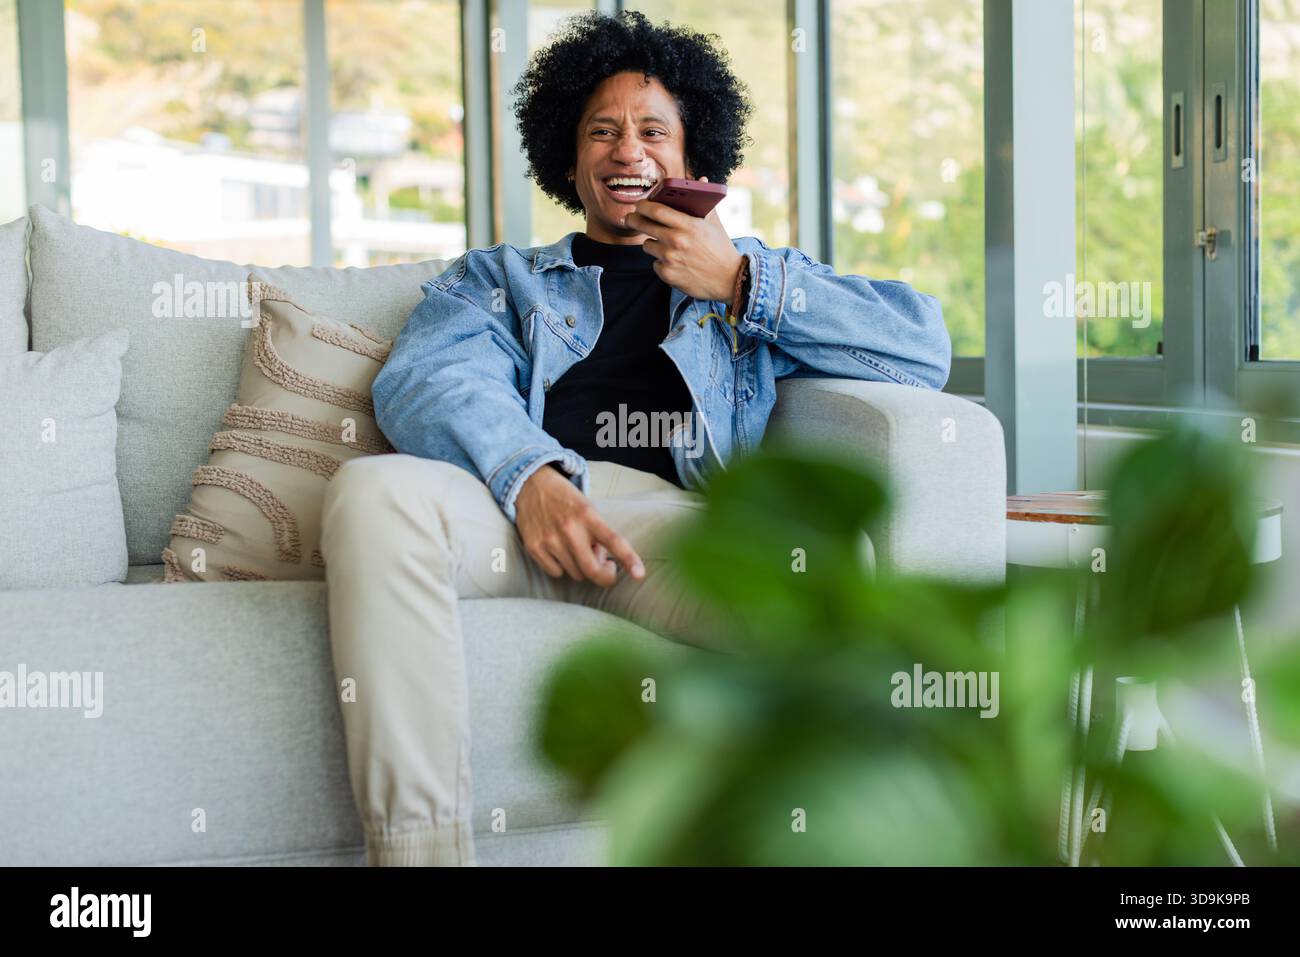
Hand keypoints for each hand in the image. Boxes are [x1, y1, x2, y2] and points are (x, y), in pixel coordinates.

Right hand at [515, 464, 645, 587]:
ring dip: (581, 567)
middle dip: (605, 576)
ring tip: (576, 549)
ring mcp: (550, 540)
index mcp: (588, 515)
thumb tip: (602, 562)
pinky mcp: (534, 547)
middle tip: (607, 568)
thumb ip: (597, 533)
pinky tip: (558, 551)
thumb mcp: (587, 507)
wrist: (530, 485)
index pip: (613, 540)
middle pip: (592, 570)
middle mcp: (569, 528)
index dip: (629, 559)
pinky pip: (556, 573)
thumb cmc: (565, 499)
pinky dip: (561, 567)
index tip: (640, 574)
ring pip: (575, 574)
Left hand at [625, 177, 743, 302]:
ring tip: (664, 244)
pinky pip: (654, 263)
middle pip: (642, 224)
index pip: (655, 209)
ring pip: (647, 245)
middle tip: (631, 218)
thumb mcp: (714, 223)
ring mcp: (670, 258)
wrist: (730, 279)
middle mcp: (676, 241)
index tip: (639, 204)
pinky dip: (661, 262)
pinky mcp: (667, 274)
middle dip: (633, 219)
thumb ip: (703, 202)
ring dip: (652, 243)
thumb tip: (702, 179)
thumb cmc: (721, 249)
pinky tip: (675, 262)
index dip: (642, 205)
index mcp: (688, 225)